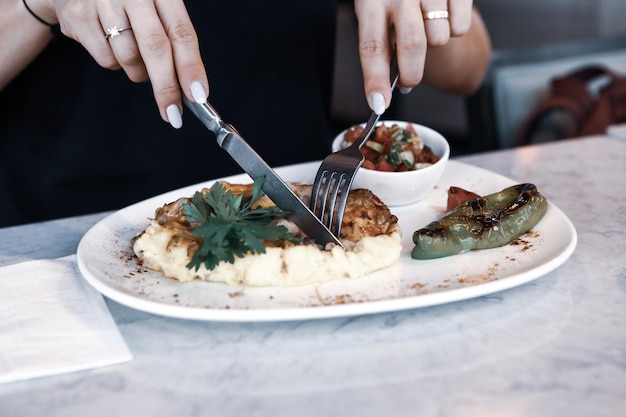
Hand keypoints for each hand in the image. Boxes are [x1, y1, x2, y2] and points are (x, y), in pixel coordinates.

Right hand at [34, 0, 207, 127]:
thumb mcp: (157, 5)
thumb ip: (173, 37)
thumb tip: (190, 85)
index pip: (181, 33)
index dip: (191, 67)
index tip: (198, 95)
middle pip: (155, 48)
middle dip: (166, 86)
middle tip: (173, 112)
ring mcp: (101, 2)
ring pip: (129, 58)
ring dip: (139, 70)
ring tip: (134, 51)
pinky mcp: (78, 16)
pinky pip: (106, 59)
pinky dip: (115, 62)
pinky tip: (111, 42)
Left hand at [354, 0, 473, 113]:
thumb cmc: (394, 0)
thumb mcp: (377, 16)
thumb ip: (382, 46)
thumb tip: (384, 90)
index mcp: (372, 2)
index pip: (372, 46)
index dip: (375, 79)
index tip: (379, 104)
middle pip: (412, 45)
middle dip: (412, 73)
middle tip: (409, 80)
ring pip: (439, 37)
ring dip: (434, 41)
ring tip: (426, 26)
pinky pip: (460, 27)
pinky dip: (454, 29)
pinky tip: (444, 15)